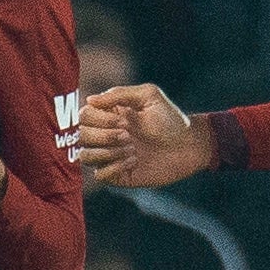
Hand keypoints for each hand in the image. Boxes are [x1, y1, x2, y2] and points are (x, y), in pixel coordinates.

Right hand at [79, 84, 211, 186]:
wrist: (188, 146)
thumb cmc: (170, 119)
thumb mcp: (148, 96)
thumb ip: (119, 94)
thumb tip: (89, 100)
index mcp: (108, 115)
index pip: (84, 116)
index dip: (100, 119)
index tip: (124, 121)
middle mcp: (104, 135)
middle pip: (81, 136)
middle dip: (104, 136)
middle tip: (129, 136)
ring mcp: (109, 156)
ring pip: (84, 156)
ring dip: (107, 152)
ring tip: (132, 150)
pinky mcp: (117, 174)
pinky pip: (99, 175)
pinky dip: (114, 167)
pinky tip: (134, 161)